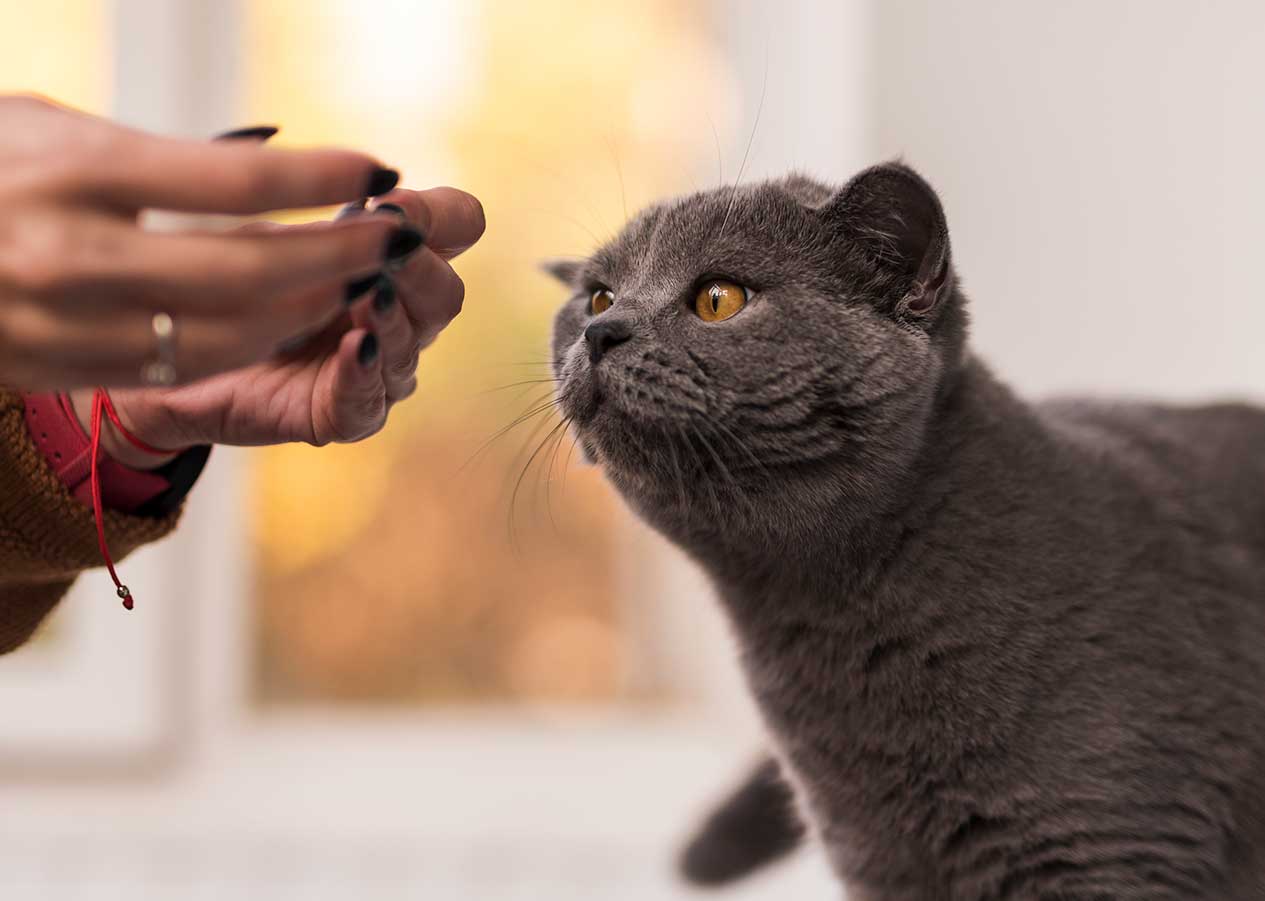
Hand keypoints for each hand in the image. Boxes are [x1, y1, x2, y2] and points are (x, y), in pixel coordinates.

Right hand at [0, 95, 419, 388]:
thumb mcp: (51, 125)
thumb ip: (155, 154)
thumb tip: (268, 169)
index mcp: (73, 171)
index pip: (231, 182)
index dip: (321, 178)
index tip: (380, 168)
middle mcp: (70, 253)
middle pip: (245, 271)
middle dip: (338, 256)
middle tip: (393, 238)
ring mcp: (63, 321)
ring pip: (225, 335)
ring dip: (309, 312)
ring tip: (359, 282)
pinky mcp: (61, 366)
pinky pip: (181, 366)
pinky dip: (252, 345)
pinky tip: (294, 320)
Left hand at [70, 187, 485, 465]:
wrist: (164, 354)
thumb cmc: (218, 276)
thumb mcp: (264, 223)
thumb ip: (313, 199)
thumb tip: (370, 174)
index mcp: (390, 257)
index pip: (458, 227)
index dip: (440, 214)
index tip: (390, 203)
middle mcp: (396, 313)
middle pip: (447, 292)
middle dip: (421, 267)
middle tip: (389, 247)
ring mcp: (376, 368)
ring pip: (414, 345)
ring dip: (394, 316)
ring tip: (369, 295)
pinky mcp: (343, 414)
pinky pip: (371, 400)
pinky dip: (365, 372)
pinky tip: (354, 347)